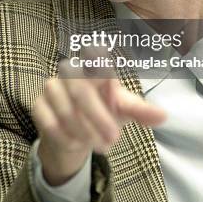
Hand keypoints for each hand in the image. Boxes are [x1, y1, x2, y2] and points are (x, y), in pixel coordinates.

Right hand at [32, 50, 166, 185]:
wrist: (76, 135)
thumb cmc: (103, 113)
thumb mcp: (124, 112)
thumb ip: (141, 112)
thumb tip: (164, 116)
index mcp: (94, 68)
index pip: (94, 55)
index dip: (96, 57)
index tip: (103, 64)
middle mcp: (70, 72)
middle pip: (81, 92)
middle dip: (98, 119)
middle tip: (114, 140)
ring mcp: (51, 88)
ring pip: (66, 112)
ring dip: (85, 134)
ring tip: (100, 145)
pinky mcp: (38, 106)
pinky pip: (51, 124)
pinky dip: (67, 138)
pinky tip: (77, 143)